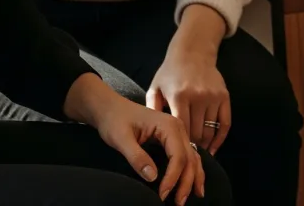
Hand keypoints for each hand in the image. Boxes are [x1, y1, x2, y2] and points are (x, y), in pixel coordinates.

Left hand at [67, 74, 203, 203]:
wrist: (111, 108)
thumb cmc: (115, 120)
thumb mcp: (121, 139)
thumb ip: (137, 157)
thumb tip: (153, 177)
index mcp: (168, 125)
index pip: (178, 155)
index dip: (173, 178)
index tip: (162, 195)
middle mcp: (177, 127)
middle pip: (189, 157)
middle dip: (186, 181)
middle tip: (178, 203)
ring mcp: (177, 132)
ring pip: (192, 156)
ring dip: (193, 177)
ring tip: (189, 197)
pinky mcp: (173, 137)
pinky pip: (187, 154)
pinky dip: (192, 169)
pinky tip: (192, 182)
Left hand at [149, 31, 229, 155]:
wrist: (193, 51)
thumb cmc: (170, 72)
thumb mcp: (155, 87)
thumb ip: (152, 110)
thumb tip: (151, 134)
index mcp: (179, 96)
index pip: (181, 130)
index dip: (179, 145)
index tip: (174, 155)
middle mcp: (198, 96)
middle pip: (196, 133)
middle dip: (191, 148)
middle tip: (185, 158)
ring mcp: (213, 95)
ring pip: (210, 131)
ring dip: (204, 145)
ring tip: (196, 154)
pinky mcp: (224, 95)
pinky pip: (225, 123)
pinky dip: (220, 139)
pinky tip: (213, 147)